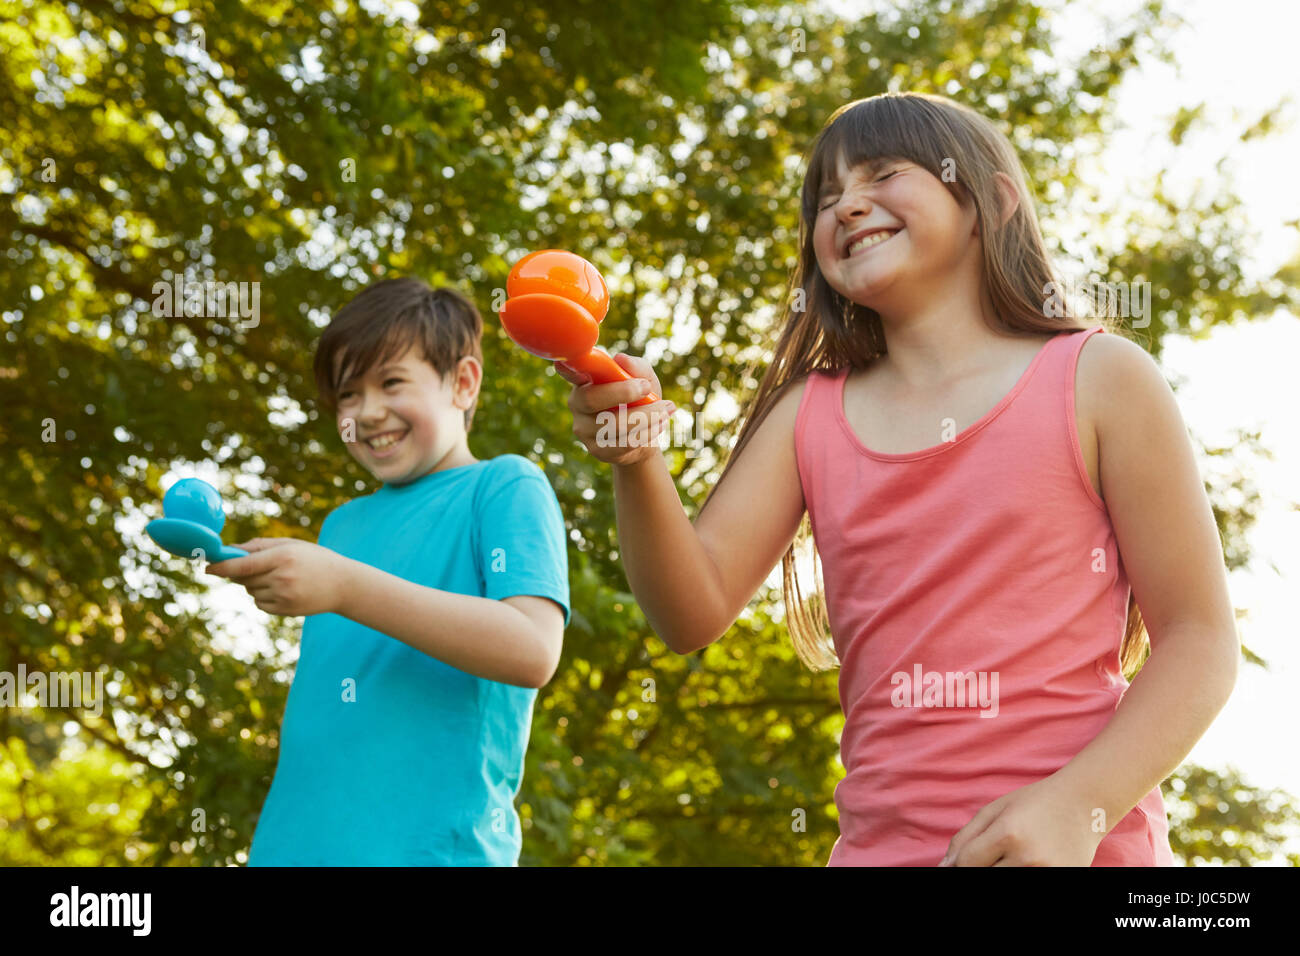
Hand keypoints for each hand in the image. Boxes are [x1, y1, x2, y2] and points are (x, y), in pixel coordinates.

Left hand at [206, 538, 349, 616]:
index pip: (243, 565)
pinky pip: (260, 604)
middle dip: (244, 572)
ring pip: (251, 592)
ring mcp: (284, 597)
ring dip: (256, 585)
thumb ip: (259, 546)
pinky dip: (264, 597)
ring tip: (282, 579)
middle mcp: (281, 578)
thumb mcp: (291, 545)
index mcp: (283, 557)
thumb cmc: (315, 559)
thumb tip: (229, 551)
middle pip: (244, 578)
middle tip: (264, 567)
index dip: (222, 567)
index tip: (207, 568)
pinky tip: (284, 591)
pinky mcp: (285, 610)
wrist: (344, 584)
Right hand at [556, 353, 674, 466]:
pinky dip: (647, 432)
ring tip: (666, 408)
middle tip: (647, 387)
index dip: (567, 368)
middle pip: (592, 399)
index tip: (565, 363)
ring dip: (646, 415)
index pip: (570, 372)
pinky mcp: (597, 450)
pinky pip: (623, 442)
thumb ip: (635, 366)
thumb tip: (621, 359)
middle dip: (623, 392)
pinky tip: (659, 424)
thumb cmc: (640, 399)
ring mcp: (584, 429)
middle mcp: (577, 404)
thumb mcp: (644, 378)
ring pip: (614, 424)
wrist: (644, 436)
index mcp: (584, 381)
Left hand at [937, 772, 1107, 865]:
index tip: (961, 862)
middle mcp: (1028, 857)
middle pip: (984, 877)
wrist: (1084, 805)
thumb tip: (944, 867)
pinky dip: (1019, 873)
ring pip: (1005, 882)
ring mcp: (1047, 873)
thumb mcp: (995, 811)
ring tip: (1010, 856)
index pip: (967, 864)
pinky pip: (1028, 884)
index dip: (957, 865)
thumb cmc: (1034, 803)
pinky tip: (1024, 862)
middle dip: (980, 868)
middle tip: (992, 855)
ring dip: (1001, 870)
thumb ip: (965, 839)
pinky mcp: (1061, 879)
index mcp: (1008, 833)